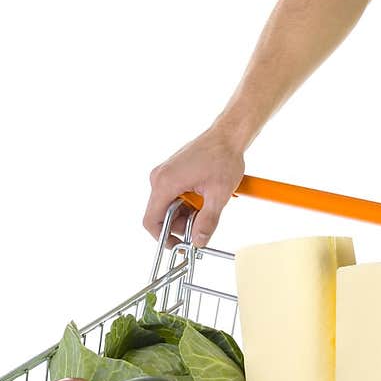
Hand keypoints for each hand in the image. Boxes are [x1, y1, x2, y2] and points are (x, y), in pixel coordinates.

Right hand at [143, 126, 245, 249]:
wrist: (228, 135)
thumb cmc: (223, 157)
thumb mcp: (218, 195)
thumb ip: (207, 221)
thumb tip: (200, 241)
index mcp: (165, 183)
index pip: (151, 220)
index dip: (163, 238)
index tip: (179, 245)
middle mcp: (159, 177)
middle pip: (161, 214)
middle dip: (180, 225)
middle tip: (201, 226)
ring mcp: (164, 173)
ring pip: (168, 205)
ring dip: (186, 213)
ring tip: (207, 208)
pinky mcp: (172, 171)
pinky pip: (173, 194)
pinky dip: (187, 202)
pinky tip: (204, 198)